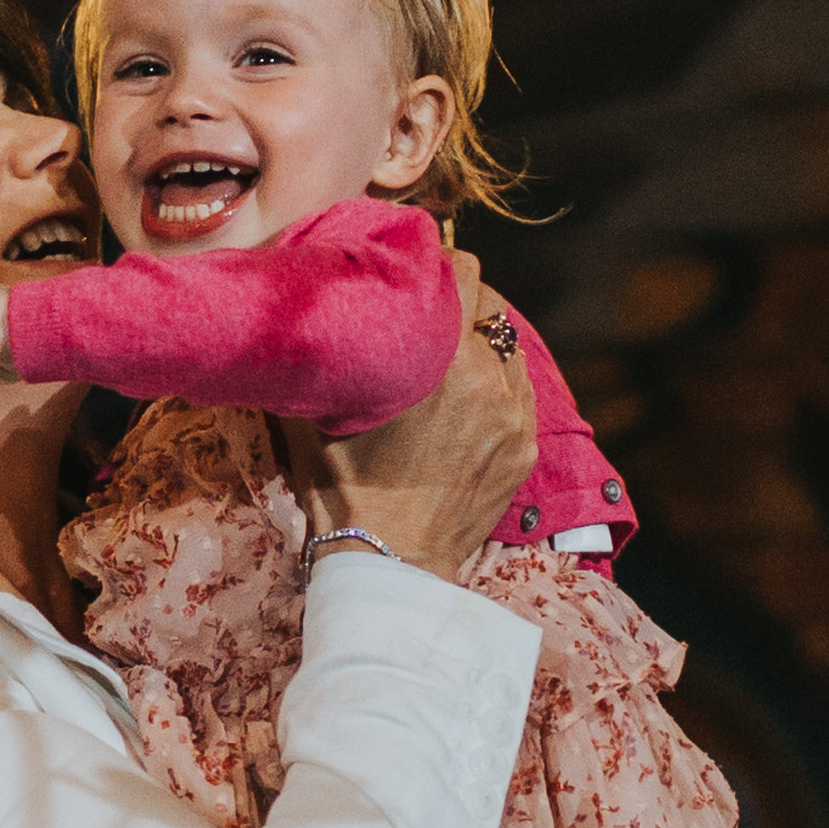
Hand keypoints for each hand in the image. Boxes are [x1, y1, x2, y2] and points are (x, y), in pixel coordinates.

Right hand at [288, 254, 534, 580]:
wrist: (387, 564)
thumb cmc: (342, 487)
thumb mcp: (314, 409)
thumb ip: (322, 349)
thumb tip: (305, 307)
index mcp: (441, 354)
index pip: (461, 269)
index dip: (435, 263)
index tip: (414, 273)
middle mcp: (488, 375)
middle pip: (488, 302)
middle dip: (458, 301)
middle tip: (426, 313)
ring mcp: (514, 413)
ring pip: (507, 345)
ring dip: (480, 342)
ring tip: (445, 358)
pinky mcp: (524, 446)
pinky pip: (518, 390)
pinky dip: (496, 383)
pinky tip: (466, 398)